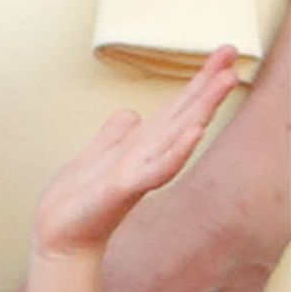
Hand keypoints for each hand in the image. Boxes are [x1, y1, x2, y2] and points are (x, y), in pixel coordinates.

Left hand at [30, 47, 240, 261]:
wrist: (60, 237)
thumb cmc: (78, 203)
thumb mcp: (95, 158)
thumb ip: (115, 137)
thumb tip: (132, 114)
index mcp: (140, 147)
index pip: (175, 108)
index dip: (196, 81)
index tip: (221, 54)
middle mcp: (146, 157)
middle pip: (183, 115)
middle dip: (206, 85)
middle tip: (231, 54)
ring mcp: (138, 174)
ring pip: (176, 136)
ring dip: (201, 108)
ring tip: (224, 81)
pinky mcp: (122, 190)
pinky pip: (155, 169)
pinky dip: (175, 151)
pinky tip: (194, 132)